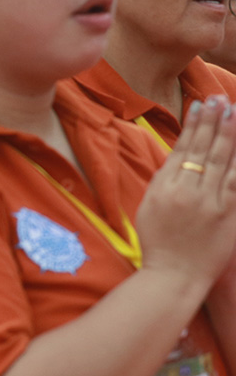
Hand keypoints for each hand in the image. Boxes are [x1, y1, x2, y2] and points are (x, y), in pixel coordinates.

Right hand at [138, 96, 235, 293]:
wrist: (173, 276)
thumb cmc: (158, 243)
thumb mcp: (148, 207)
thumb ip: (163, 181)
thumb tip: (178, 157)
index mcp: (165, 188)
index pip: (182, 149)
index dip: (193, 125)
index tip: (200, 105)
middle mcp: (188, 191)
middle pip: (204, 149)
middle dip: (213, 122)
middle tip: (220, 99)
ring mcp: (210, 203)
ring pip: (223, 160)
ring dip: (229, 133)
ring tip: (234, 111)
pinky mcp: (228, 214)